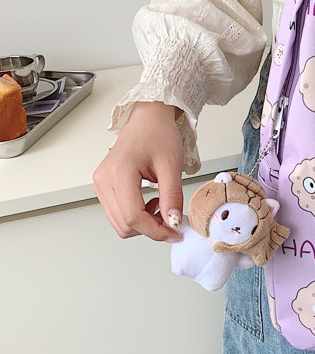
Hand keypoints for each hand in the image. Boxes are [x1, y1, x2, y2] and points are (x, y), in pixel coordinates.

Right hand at [93, 101, 183, 241]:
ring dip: (143, 224)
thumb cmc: (158, 135)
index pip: (132, 216)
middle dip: (150, 228)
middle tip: (172, 219)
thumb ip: (172, 197)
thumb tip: (173, 223)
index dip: (155, 231)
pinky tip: (150, 203)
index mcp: (118, 172)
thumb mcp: (171, 165)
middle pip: (124, 224)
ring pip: (120, 223)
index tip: (175, 233)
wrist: (148, 120)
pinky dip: (136, 216)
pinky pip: (117, 213)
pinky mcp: (103, 187)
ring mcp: (100, 184)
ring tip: (162, 206)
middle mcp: (103, 180)